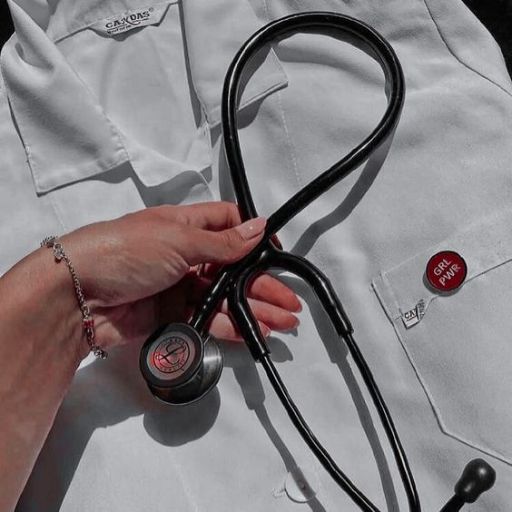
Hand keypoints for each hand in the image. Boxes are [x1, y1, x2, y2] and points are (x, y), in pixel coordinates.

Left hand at [60, 202, 300, 353]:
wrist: (76, 295)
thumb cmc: (127, 252)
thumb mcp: (179, 240)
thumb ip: (223, 242)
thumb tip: (260, 227)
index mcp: (186, 226)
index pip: (228, 225)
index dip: (253, 237)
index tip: (276, 255)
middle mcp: (185, 255)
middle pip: (233, 269)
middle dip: (262, 286)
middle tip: (290, 305)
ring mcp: (178, 287)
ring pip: (224, 298)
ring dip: (253, 310)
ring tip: (282, 323)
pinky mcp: (171, 315)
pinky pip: (206, 320)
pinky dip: (230, 326)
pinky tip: (253, 333)